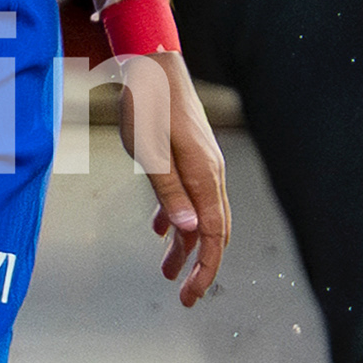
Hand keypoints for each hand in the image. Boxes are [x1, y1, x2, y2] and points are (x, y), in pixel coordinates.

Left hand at [103, 45, 230, 304]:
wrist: (152, 64)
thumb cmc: (148, 105)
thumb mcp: (150, 151)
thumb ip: (168, 191)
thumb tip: (189, 229)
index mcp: (204, 176)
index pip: (214, 235)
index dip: (206, 269)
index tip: (192, 295)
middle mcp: (209, 174)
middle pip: (213, 232)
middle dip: (201, 267)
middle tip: (186, 297)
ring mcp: (199, 166)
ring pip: (197, 216)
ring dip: (183, 246)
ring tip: (168, 273)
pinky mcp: (186, 157)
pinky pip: (185, 197)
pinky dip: (173, 218)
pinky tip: (158, 232)